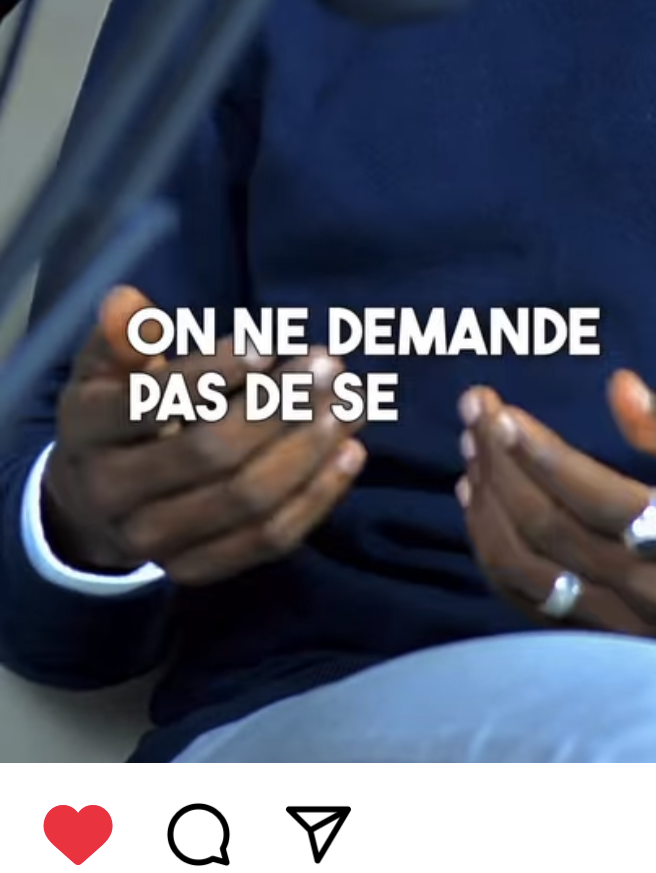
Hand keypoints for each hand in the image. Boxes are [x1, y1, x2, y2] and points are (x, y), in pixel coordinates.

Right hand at [41, 283, 366, 584]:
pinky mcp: (194, 570)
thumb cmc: (116, 415)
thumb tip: (129, 302)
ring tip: (352, 403)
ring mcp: (152, 542)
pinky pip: (266, 540)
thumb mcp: (107, 369)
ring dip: (309, 448)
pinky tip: (349, 454)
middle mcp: (112, 493)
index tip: (266, 347)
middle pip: (210, 453)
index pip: (149, 403)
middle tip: (329, 367)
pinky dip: (315, 498)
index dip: (211, 374)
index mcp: (86, 430)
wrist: (92, 504)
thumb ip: (124, 336)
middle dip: (279, 406)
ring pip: (247, 500)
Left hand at [457, 369, 655, 656]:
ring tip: (472, 451)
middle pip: (549, 529)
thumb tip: (618, 388)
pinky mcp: (605, 634)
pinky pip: (530, 600)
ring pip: (529, 569)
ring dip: (488, 508)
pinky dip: (494, 554)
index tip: (501, 412)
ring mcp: (622, 619)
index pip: (597, 497)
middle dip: (501, 466)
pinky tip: (479, 505)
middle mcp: (649, 587)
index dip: (542, 455)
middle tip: (474, 411)